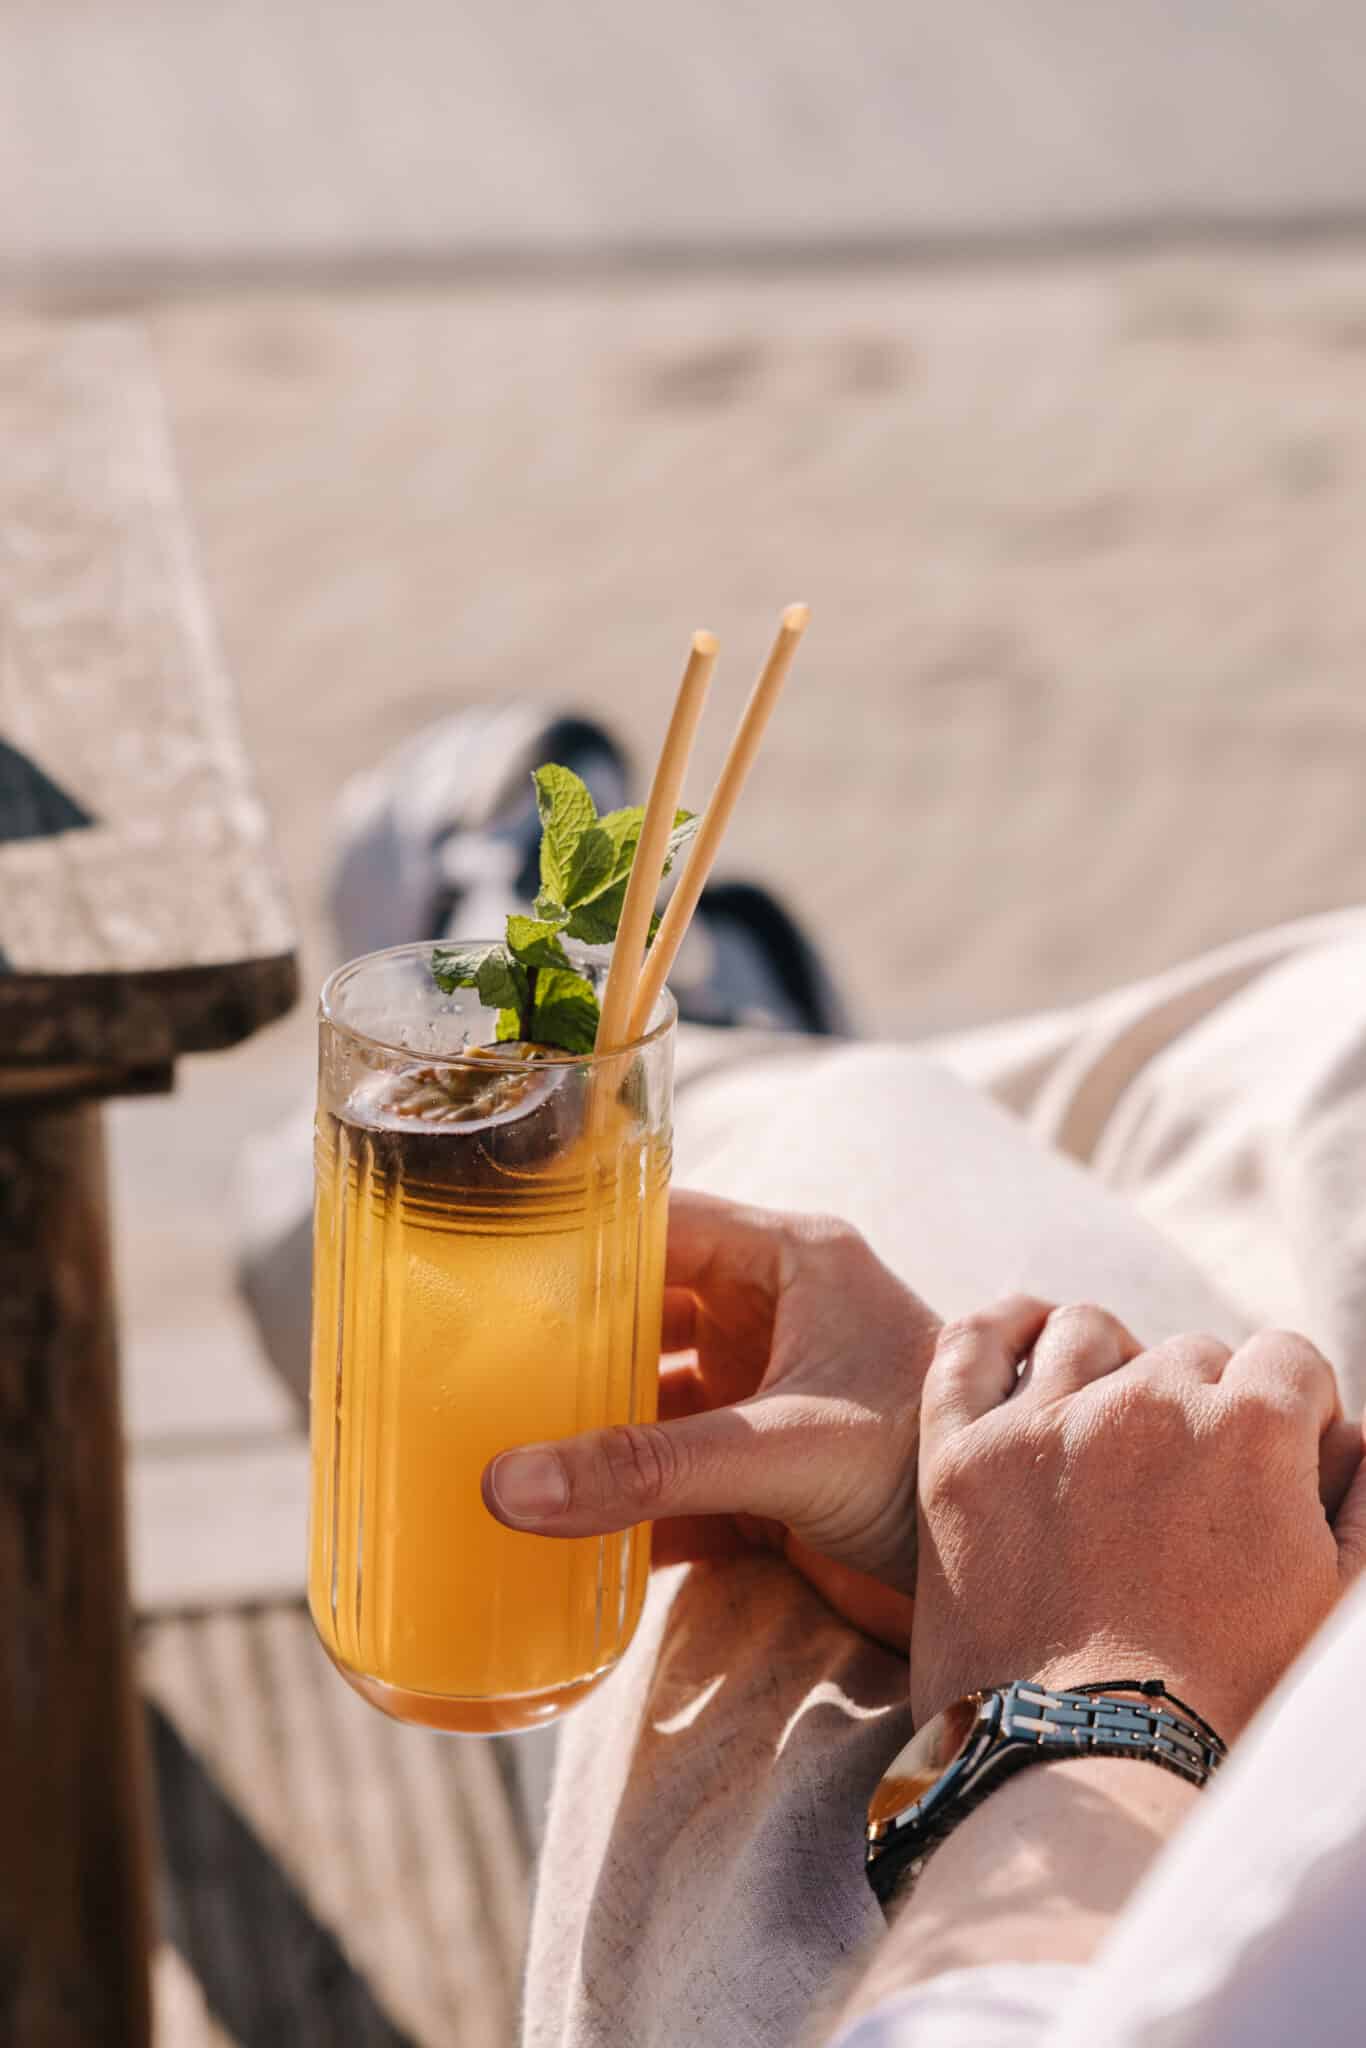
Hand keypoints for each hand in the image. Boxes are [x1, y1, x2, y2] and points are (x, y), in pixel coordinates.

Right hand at [482, 1190, 940, 1645]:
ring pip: (645, 1396)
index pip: (652, 1221)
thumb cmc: (929, 1460)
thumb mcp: (783, 1448)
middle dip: (560, 1347)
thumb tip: (505, 1487)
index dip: (570, 1238)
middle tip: (463, 1371)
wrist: (1024, 1571)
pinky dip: (620, 1504)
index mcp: (784, 1261)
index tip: (478, 1266)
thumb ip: (647, 1470)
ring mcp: (763, 1392)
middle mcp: (767, 1315)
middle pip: (635, 1311)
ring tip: (489, 1451)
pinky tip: (557, 1533)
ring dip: (583, 1429)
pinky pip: (668, 1474)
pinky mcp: (764, 1470)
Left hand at [913, 1298, 1365, 1737]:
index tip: (1279, 1460)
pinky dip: (996, 1332)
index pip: (1287, 1360)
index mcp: (1249, 1428)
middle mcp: (1146, 1401)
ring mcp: (1043, 1422)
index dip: (1292, 1411)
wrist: (1093, 1778)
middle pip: (1190, 1356)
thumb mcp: (1335, 1606)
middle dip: (1203, 1406)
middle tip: (1191, 1488)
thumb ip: (1364, 1500)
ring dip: (1110, 1368)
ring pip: (1086, 1335)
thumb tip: (1359, 1440)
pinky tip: (1020, 1344)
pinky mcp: (959, 1455)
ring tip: (1110, 1431)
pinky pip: (969, 1346)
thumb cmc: (1233, 1708)